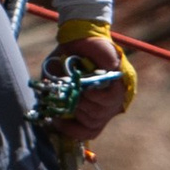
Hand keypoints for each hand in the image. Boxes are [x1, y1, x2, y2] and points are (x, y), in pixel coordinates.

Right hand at [36, 26, 135, 145]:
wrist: (77, 37)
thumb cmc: (65, 60)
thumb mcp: (54, 82)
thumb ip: (52, 98)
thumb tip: (50, 116)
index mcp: (91, 108)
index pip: (88, 131)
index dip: (72, 131)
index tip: (58, 121)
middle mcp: (104, 106)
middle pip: (93, 124)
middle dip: (77, 113)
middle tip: (69, 97)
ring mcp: (114, 96)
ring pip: (100, 114)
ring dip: (85, 104)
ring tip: (77, 90)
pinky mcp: (119, 82)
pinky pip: (111, 98)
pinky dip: (97, 96)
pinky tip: (88, 89)